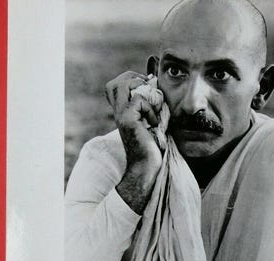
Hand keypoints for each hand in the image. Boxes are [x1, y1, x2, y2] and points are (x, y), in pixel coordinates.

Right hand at [105, 71, 162, 212]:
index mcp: (122, 113)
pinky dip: (151, 108)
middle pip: (114, 83)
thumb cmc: (152, 149)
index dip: (131, 81)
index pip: (115, 87)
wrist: (146, 168)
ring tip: (151, 106)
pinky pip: (138, 101)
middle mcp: (118, 113)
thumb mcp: (151, 124)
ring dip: (141, 90)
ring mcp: (121, 116)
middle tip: (148, 94)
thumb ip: (150, 109)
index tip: (148, 92)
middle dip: (133, 80)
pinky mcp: (128, 121)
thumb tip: (158, 92)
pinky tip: (155, 123)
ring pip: (122, 85)